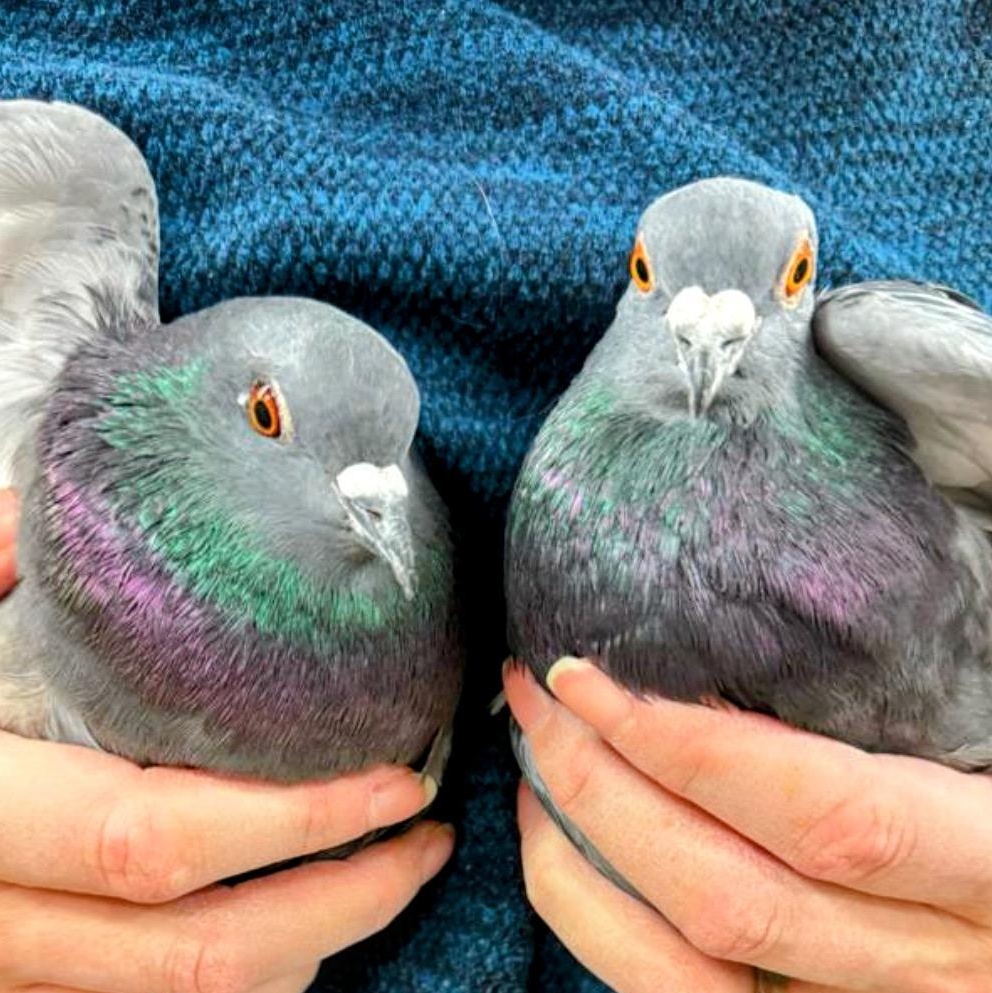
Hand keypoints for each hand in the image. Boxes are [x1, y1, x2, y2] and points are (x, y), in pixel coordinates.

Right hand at [0, 489, 453, 992]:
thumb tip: (52, 515)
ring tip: (395, 870)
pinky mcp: (35, 985)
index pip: (156, 838)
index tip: (400, 780)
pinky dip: (252, 970)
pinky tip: (307, 914)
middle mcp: (0, 922)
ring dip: (314, 945)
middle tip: (428, 837)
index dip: (294, 821)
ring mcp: (16, 972)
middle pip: (198, 954)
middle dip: (342, 904)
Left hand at [505, 659, 991, 992]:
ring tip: (533, 757)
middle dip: (601, 785)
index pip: (825, 817)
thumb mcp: (987, 728)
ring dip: (578, 858)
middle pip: (730, 896)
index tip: (588, 673)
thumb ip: (909, 704)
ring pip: (684, 967)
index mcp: (991, 863)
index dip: (689, 747)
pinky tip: (562, 846)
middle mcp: (928, 962)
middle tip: (537, 689)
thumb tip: (771, 625)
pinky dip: (593, 921)